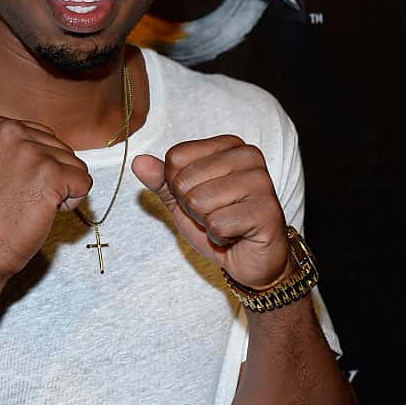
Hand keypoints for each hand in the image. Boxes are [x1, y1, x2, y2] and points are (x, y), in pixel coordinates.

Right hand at [0, 116, 92, 280]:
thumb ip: (13, 145)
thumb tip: (43, 140)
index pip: (43, 136)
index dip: (36, 166)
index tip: (12, 184)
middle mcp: (12, 132)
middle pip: (61, 148)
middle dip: (51, 176)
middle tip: (21, 197)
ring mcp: (32, 151)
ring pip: (75, 164)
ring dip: (62, 189)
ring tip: (30, 204)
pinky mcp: (52, 173)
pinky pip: (84, 182)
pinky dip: (72, 202)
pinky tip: (44, 210)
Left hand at [132, 135, 290, 288]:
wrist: (251, 258)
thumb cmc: (220, 223)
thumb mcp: (183, 199)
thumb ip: (162, 180)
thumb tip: (139, 162)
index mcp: (229, 145)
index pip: (176, 157)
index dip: (178, 186)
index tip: (202, 196)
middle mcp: (248, 156)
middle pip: (184, 180)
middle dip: (191, 206)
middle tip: (215, 214)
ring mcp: (261, 182)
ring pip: (198, 201)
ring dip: (205, 222)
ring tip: (226, 224)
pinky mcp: (266, 211)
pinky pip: (217, 225)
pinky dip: (219, 237)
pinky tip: (236, 235)